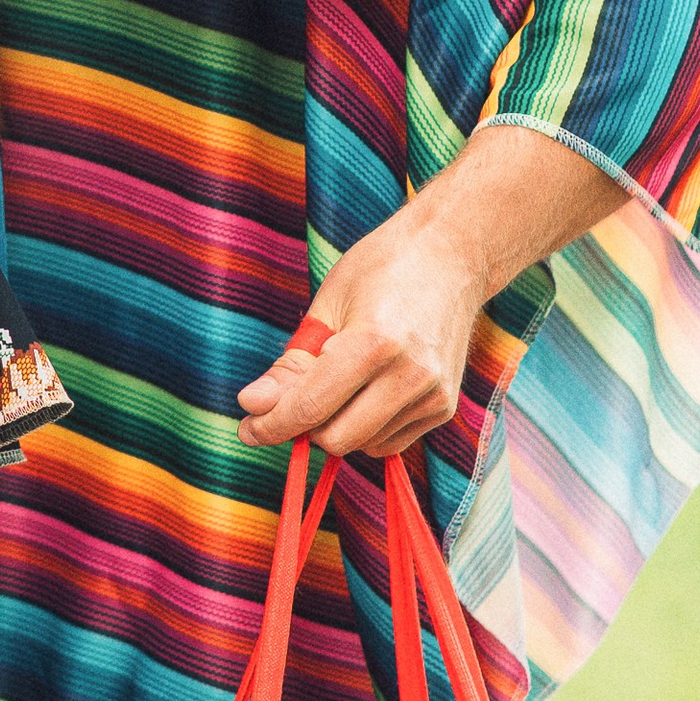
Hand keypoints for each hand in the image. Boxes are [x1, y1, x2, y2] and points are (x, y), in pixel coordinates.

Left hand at [234, 209, 484, 457]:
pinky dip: (365, 428)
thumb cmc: (383, 269)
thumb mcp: (327, 306)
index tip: (247, 428)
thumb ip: (292, 363)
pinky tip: (365, 390)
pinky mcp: (444, 408)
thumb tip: (253, 405)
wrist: (452, 255)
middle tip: (289, 400)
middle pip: (336, 439)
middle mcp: (411, 376)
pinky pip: (388, 442)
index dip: (270, 425)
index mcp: (375, 343)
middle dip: (303, 427)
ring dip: (335, 425)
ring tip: (339, 380)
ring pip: (362, 445)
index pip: (310, 408)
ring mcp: (433, 395)